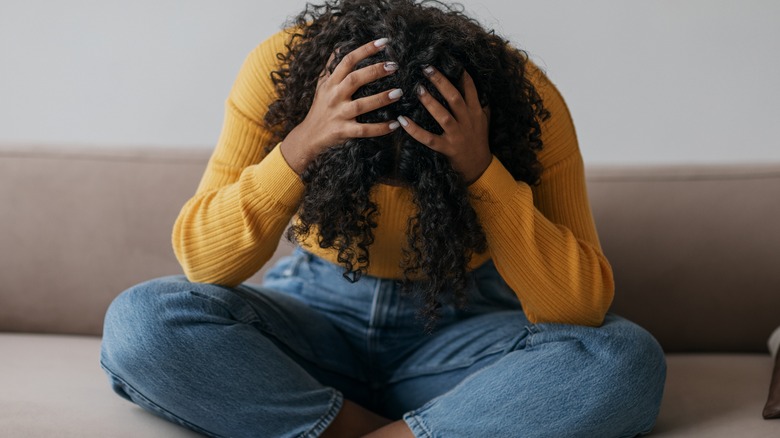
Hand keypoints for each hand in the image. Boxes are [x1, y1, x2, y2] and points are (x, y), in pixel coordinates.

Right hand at [281, 38, 402, 173]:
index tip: (384, 42)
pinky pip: (364, 130)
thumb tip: (339, 47)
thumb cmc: (319, 109)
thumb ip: (330, 67)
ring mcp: (338, 114)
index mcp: (331, 83)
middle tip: (394, 66)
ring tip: (399, 92)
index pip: (348, 61)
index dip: (365, 50)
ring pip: (361, 105)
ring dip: (381, 98)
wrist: (308, 137)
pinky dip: (380, 128)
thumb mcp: (321, 86)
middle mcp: (334, 96)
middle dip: (375, 71)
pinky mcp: (343, 131)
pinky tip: (394, 124)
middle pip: (355, 79)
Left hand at [397, 66, 491, 183]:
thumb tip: (480, 87)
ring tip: (417, 89)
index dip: (460, 73)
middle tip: (426, 68)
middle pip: (454, 97)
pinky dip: (415, 130)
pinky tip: (402, 120)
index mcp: (476, 112)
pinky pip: (428, 138)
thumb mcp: (484, 121)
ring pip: (443, 115)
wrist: (480, 168)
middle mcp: (467, 121)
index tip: (450, 60)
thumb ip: (482, 105)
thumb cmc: (479, 142)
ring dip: (430, 102)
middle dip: (441, 81)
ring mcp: (457, 135)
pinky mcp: (447, 148)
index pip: (470, 88)